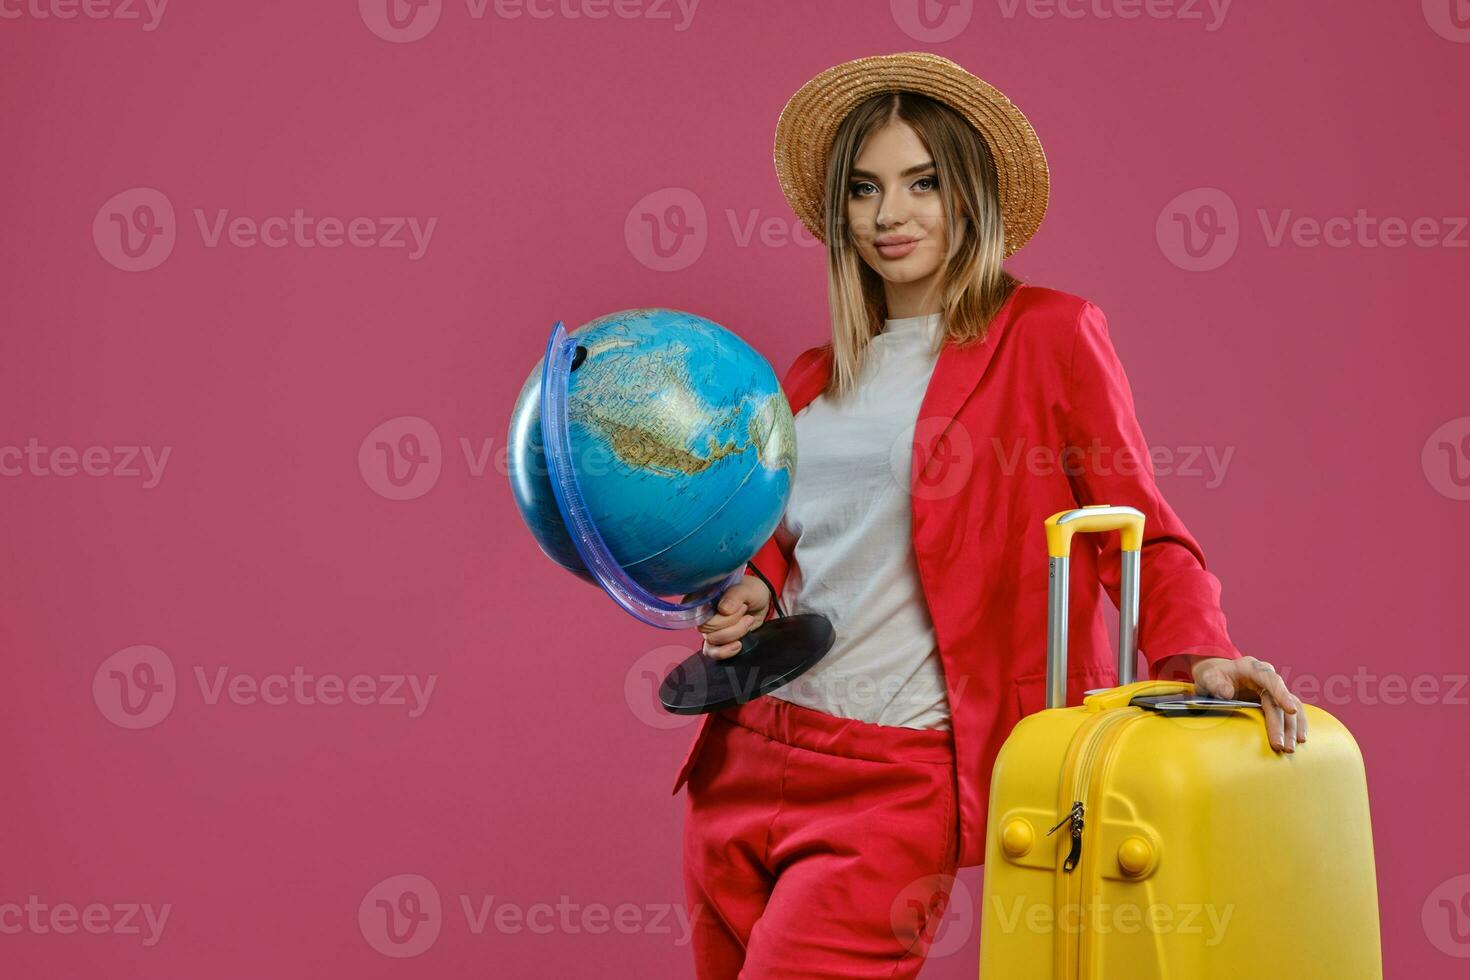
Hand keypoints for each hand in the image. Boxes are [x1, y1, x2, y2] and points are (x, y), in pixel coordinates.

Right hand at [685, 575, 771, 660]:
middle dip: (732, 622)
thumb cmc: (749, 591)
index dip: (720, 613)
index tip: (740, 607)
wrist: (760, 603)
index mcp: (701, 597)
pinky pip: (713, 652)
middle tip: (745, 612)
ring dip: (735, 633)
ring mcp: (707, 629)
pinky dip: (726, 651)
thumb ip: (734, 595)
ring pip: (712, 640)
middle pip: (706, 627)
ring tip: (748, 621)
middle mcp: (701, 614)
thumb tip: (723, 610)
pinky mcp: (716, 642)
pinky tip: (738, 645)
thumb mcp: (746, 589)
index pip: (698, 611)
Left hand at [1188, 655, 1307, 753]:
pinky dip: (1296, 725)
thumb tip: (1227, 694)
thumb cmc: (1213, 675)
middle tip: (1282, 746)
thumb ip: (1215, 683)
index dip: (1283, 695)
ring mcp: (1273, 689)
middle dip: (1284, 725)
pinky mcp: (1275, 700)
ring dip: (1293, 728)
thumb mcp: (1208, 677)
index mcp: (1253, 668)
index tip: (1291, 710)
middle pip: (1280, 702)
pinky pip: (1290, 712)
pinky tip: (1299, 739)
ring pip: (1291, 708)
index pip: (1272, 680)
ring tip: (1290, 749)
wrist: (1217, 675)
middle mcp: (1268, 677)